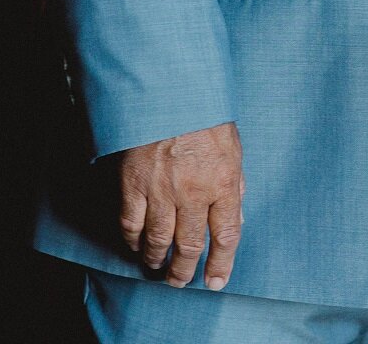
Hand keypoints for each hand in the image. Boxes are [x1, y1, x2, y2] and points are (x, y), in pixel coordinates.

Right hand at [116, 122, 243, 289]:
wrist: (171, 87)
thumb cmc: (205, 113)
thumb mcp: (233, 146)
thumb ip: (235, 184)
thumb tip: (235, 218)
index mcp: (223, 181)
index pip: (226, 235)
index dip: (221, 263)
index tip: (215, 281)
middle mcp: (193, 191)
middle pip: (190, 245)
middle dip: (185, 270)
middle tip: (181, 280)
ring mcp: (162, 189)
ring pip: (159, 241)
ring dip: (159, 260)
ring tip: (159, 268)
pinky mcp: (134, 183)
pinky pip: (132, 223)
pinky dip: (134, 240)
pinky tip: (137, 245)